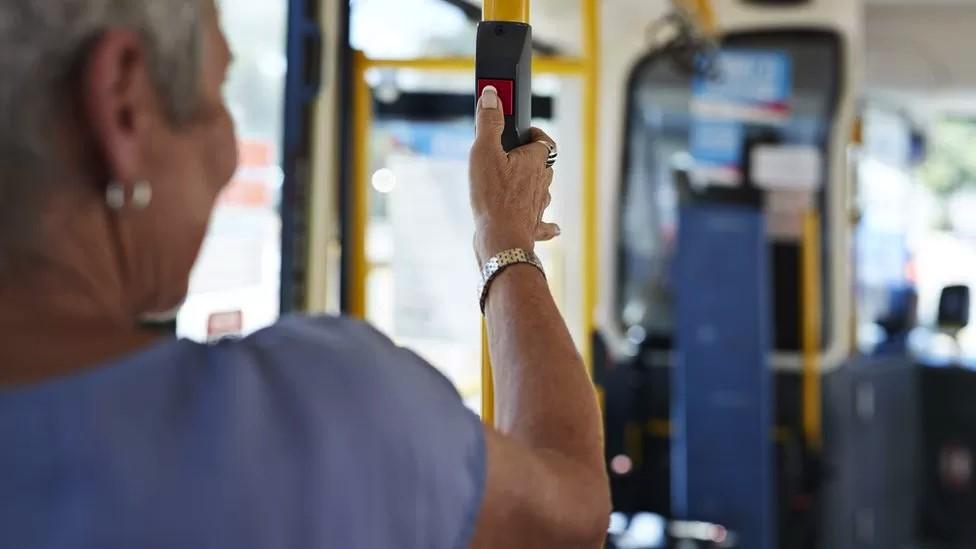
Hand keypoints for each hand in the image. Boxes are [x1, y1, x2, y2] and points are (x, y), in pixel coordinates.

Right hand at [469, 86, 560, 264]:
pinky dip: (546, 222)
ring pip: (543, 191)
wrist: (501, 239)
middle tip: (512, 156)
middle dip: (531, 158)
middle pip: (544, 165)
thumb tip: (492, 94)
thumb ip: (489, 122)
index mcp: (535, 161)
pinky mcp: (533, 226)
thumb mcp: (484, 152)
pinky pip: (544, 223)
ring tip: (518, 184)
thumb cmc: (492, 196)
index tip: (524, 131)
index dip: (534, 134)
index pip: (543, 140)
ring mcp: (539, 205)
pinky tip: (552, 226)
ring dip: (535, 186)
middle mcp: (542, 182)